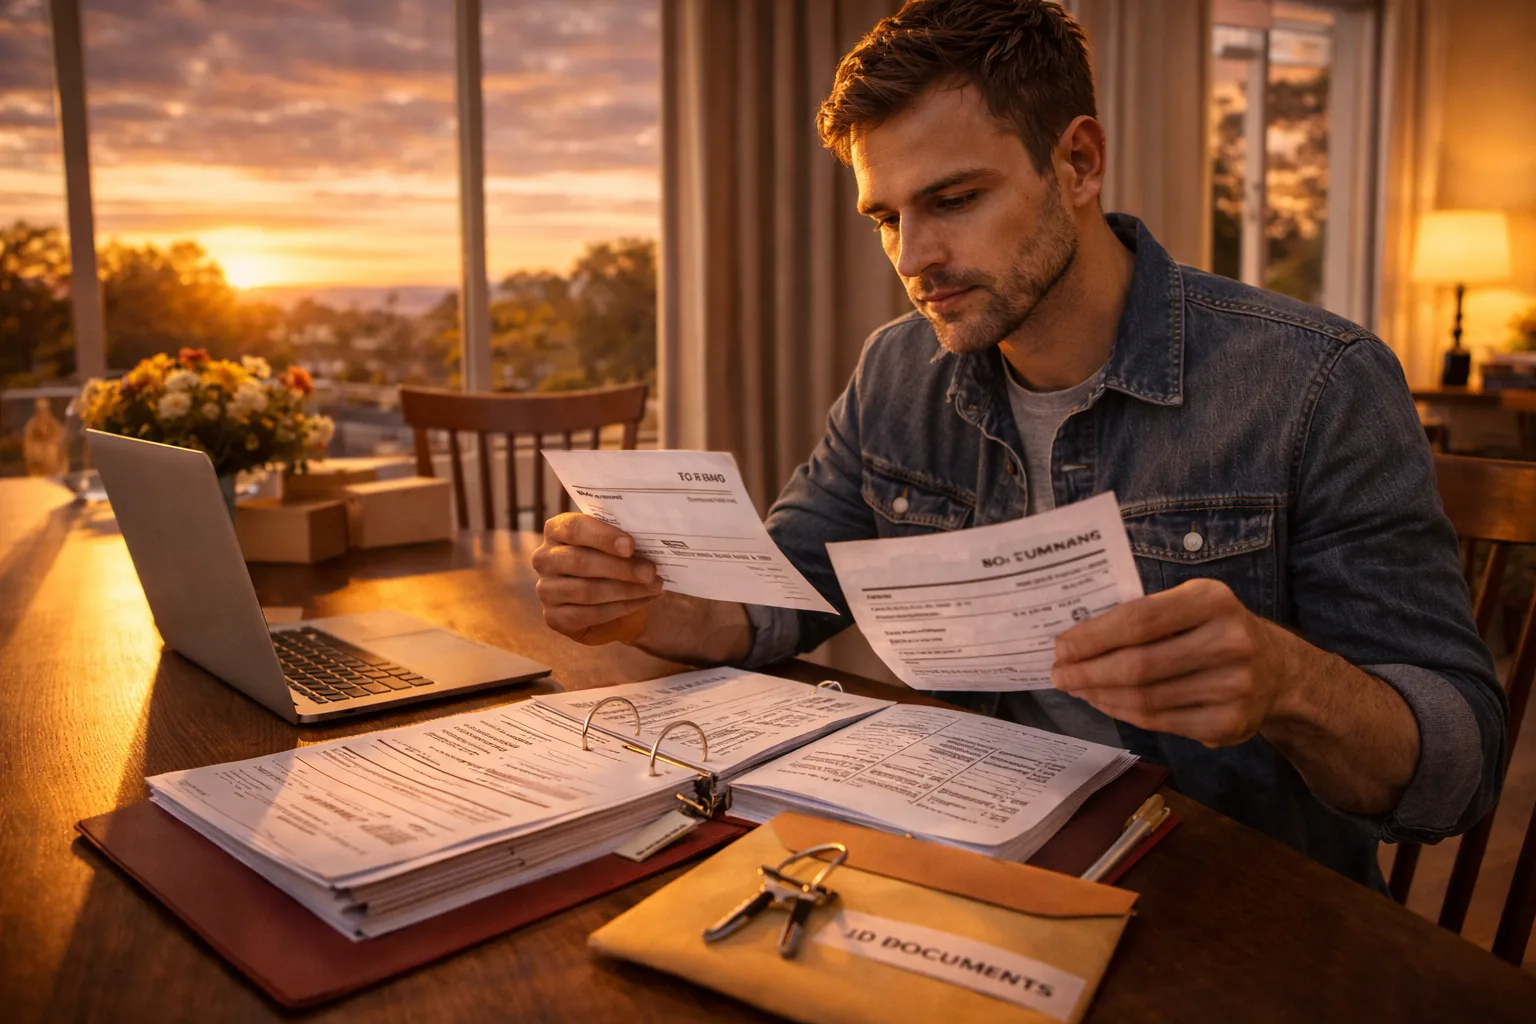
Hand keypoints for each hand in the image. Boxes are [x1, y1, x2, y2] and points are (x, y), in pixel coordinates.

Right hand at [531, 513, 665, 645]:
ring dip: (626, 590)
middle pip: (580, 561)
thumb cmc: (615, 563)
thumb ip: (623, 539)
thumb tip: (650, 541)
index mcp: (556, 530)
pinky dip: (621, 608)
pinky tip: (643, 601)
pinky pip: (589, 614)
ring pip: (587, 591)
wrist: (613, 601)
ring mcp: (546, 590)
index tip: (630, 546)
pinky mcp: (554, 618)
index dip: (603, 537)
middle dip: (620, 568)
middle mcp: (544, 559)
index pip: (574, 528)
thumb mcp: (617, 546)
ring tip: (655, 586)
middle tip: (650, 572)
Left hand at [1051, 578, 1294, 747]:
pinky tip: (1104, 702)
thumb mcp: (1189, 604)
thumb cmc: (1213, 629)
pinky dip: (1123, 713)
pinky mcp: (1229, 725)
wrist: (1277, 671)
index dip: (1094, 636)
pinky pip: (1159, 723)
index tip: (1061, 646)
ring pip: (1145, 700)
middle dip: (1088, 672)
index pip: (1139, 619)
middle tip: (1058, 674)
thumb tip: (1074, 640)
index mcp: (1213, 600)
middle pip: (1139, 666)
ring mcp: (1234, 688)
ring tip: (1076, 687)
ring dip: (1099, 696)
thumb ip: (1142, 614)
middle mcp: (1230, 643)